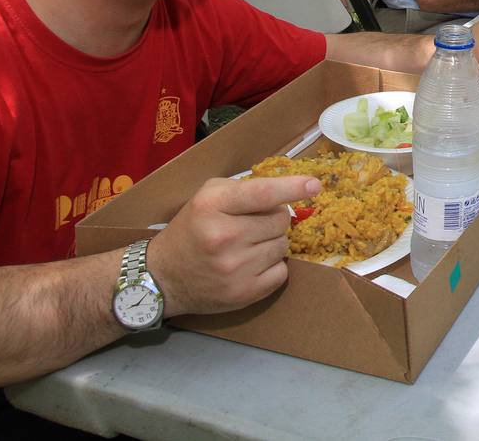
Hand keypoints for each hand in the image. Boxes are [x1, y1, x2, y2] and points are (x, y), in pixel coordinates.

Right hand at [149, 175, 320, 317]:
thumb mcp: (208, 197)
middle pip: (280, 220)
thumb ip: (245, 189)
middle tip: (251, 226)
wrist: (163, 277)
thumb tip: (289, 191)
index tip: (315, 185)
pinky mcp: (244, 293)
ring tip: (247, 247)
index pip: (261, 193)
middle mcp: (223, 236)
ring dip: (272, 243)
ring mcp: (234, 268)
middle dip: (274, 220)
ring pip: (283, 246)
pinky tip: (250, 265)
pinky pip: (282, 272)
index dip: (291, 188)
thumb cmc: (192, 229)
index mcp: (212, 206)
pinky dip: (272, 267)